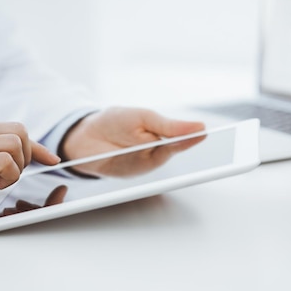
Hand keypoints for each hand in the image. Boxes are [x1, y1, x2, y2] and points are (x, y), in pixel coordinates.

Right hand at [0, 119, 59, 220]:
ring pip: (15, 142)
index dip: (36, 146)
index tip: (50, 159)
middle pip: (19, 130)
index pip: (11, 128)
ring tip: (1, 182)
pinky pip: (4, 161)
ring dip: (18, 166)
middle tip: (14, 175)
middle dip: (29, 154)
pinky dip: (9, 174)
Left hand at [60, 107, 204, 176]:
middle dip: (188, 143)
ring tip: (177, 135)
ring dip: (167, 148)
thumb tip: (198, 127)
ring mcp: (145, 163)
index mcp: (161, 136)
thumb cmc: (114, 122)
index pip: (184, 136)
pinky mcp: (132, 172)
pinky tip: (153, 145)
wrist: (84, 136)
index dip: (196, 135)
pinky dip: (147, 155)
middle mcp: (156, 152)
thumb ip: (169, 126)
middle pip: (176, 149)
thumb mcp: (143, 117)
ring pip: (162, 157)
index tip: (207, 131)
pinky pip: (144, 164)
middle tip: (201, 134)